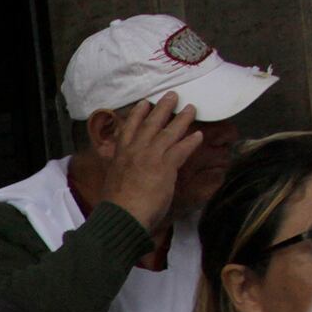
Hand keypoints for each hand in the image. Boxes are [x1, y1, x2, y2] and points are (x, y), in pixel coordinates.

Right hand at [97, 94, 202, 232]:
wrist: (121, 217)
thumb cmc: (116, 205)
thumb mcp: (113, 180)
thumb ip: (121, 169)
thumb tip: (124, 169)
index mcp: (120, 155)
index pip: (128, 128)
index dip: (138, 114)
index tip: (145, 102)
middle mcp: (134, 151)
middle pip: (151, 124)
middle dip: (162, 108)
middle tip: (172, 95)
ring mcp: (150, 157)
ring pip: (168, 132)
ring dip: (182, 119)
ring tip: (191, 108)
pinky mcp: (164, 167)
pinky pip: (181, 149)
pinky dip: (191, 142)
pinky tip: (199, 135)